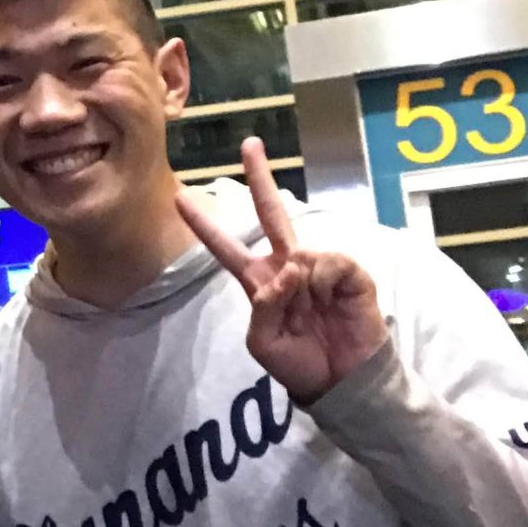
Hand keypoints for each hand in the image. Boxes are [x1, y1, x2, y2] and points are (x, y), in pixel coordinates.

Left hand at [175, 137, 387, 404]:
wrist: (343, 383)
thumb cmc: (300, 365)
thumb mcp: (265, 343)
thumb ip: (264, 306)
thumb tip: (287, 268)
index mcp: (260, 283)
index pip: (227, 248)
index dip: (205, 225)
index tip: (179, 198)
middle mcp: (287, 267)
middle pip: (270, 214)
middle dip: (260, 178)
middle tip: (249, 143)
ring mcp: (317, 267)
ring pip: (299, 252)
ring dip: (300, 284)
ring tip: (312, 314)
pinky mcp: (348, 273)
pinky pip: (328, 261)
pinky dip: (324, 278)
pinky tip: (330, 298)